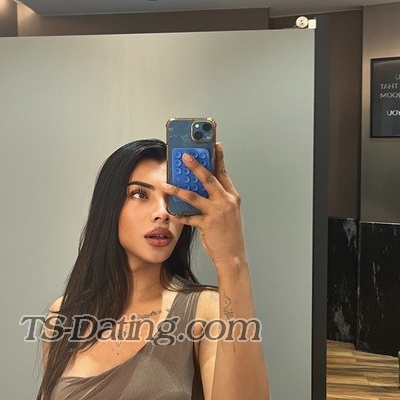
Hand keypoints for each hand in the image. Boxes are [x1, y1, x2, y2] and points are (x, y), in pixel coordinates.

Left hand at [162, 142, 245, 267]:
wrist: (233, 255)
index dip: (218, 157)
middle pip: (208, 178)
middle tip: (183, 155)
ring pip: (193, 196)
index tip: (213, 144)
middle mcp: (226, 201)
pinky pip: (188, 216)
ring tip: (166, 184)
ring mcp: (217, 212)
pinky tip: (170, 211)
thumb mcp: (228, 211)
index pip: (223, 172)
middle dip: (195, 165)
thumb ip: (217, 197)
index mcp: (232, 196)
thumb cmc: (229, 233)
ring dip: (177, 189)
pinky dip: (178, 214)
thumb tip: (200, 185)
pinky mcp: (207, 224)